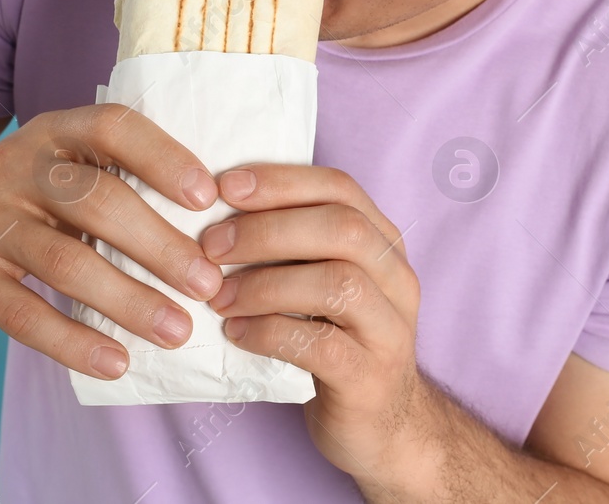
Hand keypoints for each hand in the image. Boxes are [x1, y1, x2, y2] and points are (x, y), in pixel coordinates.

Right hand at [0, 103, 225, 380]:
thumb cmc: (33, 207)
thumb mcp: (67, 173)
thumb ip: (122, 181)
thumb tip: (221, 221)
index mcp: (54, 133)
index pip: (113, 127)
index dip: (164, 158)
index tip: (209, 199)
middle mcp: (16, 165)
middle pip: (97, 201)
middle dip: (160, 246)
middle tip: (209, 284)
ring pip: (65, 262)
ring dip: (129, 301)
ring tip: (178, 331)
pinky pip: (24, 314)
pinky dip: (74, 342)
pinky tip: (117, 361)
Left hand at [199, 164, 427, 478]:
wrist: (386, 427)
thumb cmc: (337, 342)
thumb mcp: (323, 285)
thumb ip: (293, 247)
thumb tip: (217, 210)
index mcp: (384, 244)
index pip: (340, 188)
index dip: (282, 181)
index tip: (226, 185)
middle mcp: (397, 280)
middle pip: (342, 229)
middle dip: (268, 230)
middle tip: (211, 245)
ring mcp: (390, 331)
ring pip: (336, 284)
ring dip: (264, 284)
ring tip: (218, 297)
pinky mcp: (370, 379)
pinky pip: (320, 345)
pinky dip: (269, 333)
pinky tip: (236, 334)